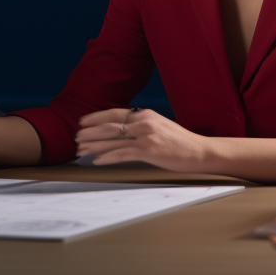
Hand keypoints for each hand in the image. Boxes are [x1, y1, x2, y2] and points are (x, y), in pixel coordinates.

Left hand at [74, 108, 211, 171]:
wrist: (200, 151)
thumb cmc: (180, 142)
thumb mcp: (160, 126)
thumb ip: (142, 125)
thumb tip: (124, 130)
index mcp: (145, 114)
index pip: (115, 113)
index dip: (96, 117)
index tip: (82, 122)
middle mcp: (143, 122)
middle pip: (109, 125)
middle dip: (89, 132)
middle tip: (76, 138)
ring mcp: (146, 136)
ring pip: (112, 139)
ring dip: (93, 145)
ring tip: (80, 150)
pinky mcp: (148, 151)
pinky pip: (122, 154)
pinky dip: (106, 157)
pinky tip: (96, 161)